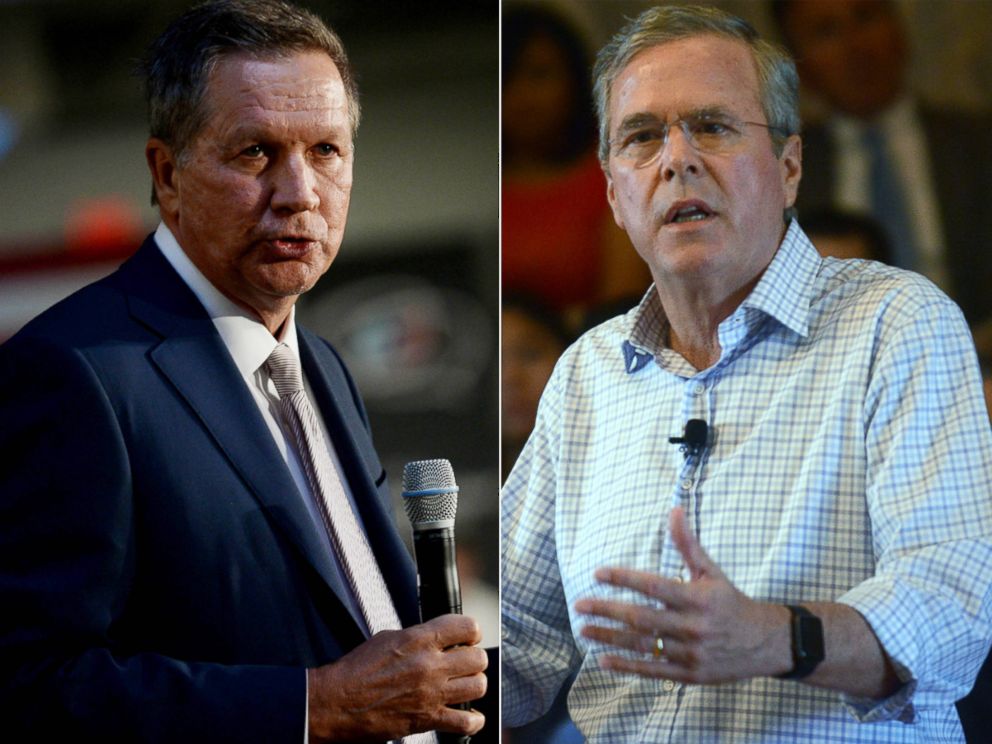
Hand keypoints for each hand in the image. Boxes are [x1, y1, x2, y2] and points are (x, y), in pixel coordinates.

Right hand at [307, 614, 487, 741]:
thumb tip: (436, 638)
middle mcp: (429, 665)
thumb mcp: (387, 638)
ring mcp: (431, 693)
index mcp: (419, 639)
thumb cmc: (356, 670)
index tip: (468, 637)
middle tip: (466, 662)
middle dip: (475, 659)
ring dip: (475, 685)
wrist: (336, 702)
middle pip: (478, 658)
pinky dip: (473, 720)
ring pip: (478, 686)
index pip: (466, 627)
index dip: (471, 632)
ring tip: (466, 685)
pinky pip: (466, 722)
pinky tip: (469, 714)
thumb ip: (417, 636)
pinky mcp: (427, 719)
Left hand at [574, 506, 789, 683]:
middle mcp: (694, 627)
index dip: (624, 579)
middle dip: (607, 611)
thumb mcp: (711, 572)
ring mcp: (691, 653)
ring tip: (584, 630)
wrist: (766, 643)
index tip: (598, 573)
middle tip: (579, 605)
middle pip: (642, 618)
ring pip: (643, 646)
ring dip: (610, 638)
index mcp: (698, 598)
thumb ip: (688, 544)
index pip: (654, 587)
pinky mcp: (690, 675)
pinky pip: (653, 671)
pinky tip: (603, 660)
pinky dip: (627, 666)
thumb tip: (674, 510)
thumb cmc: (731, 602)